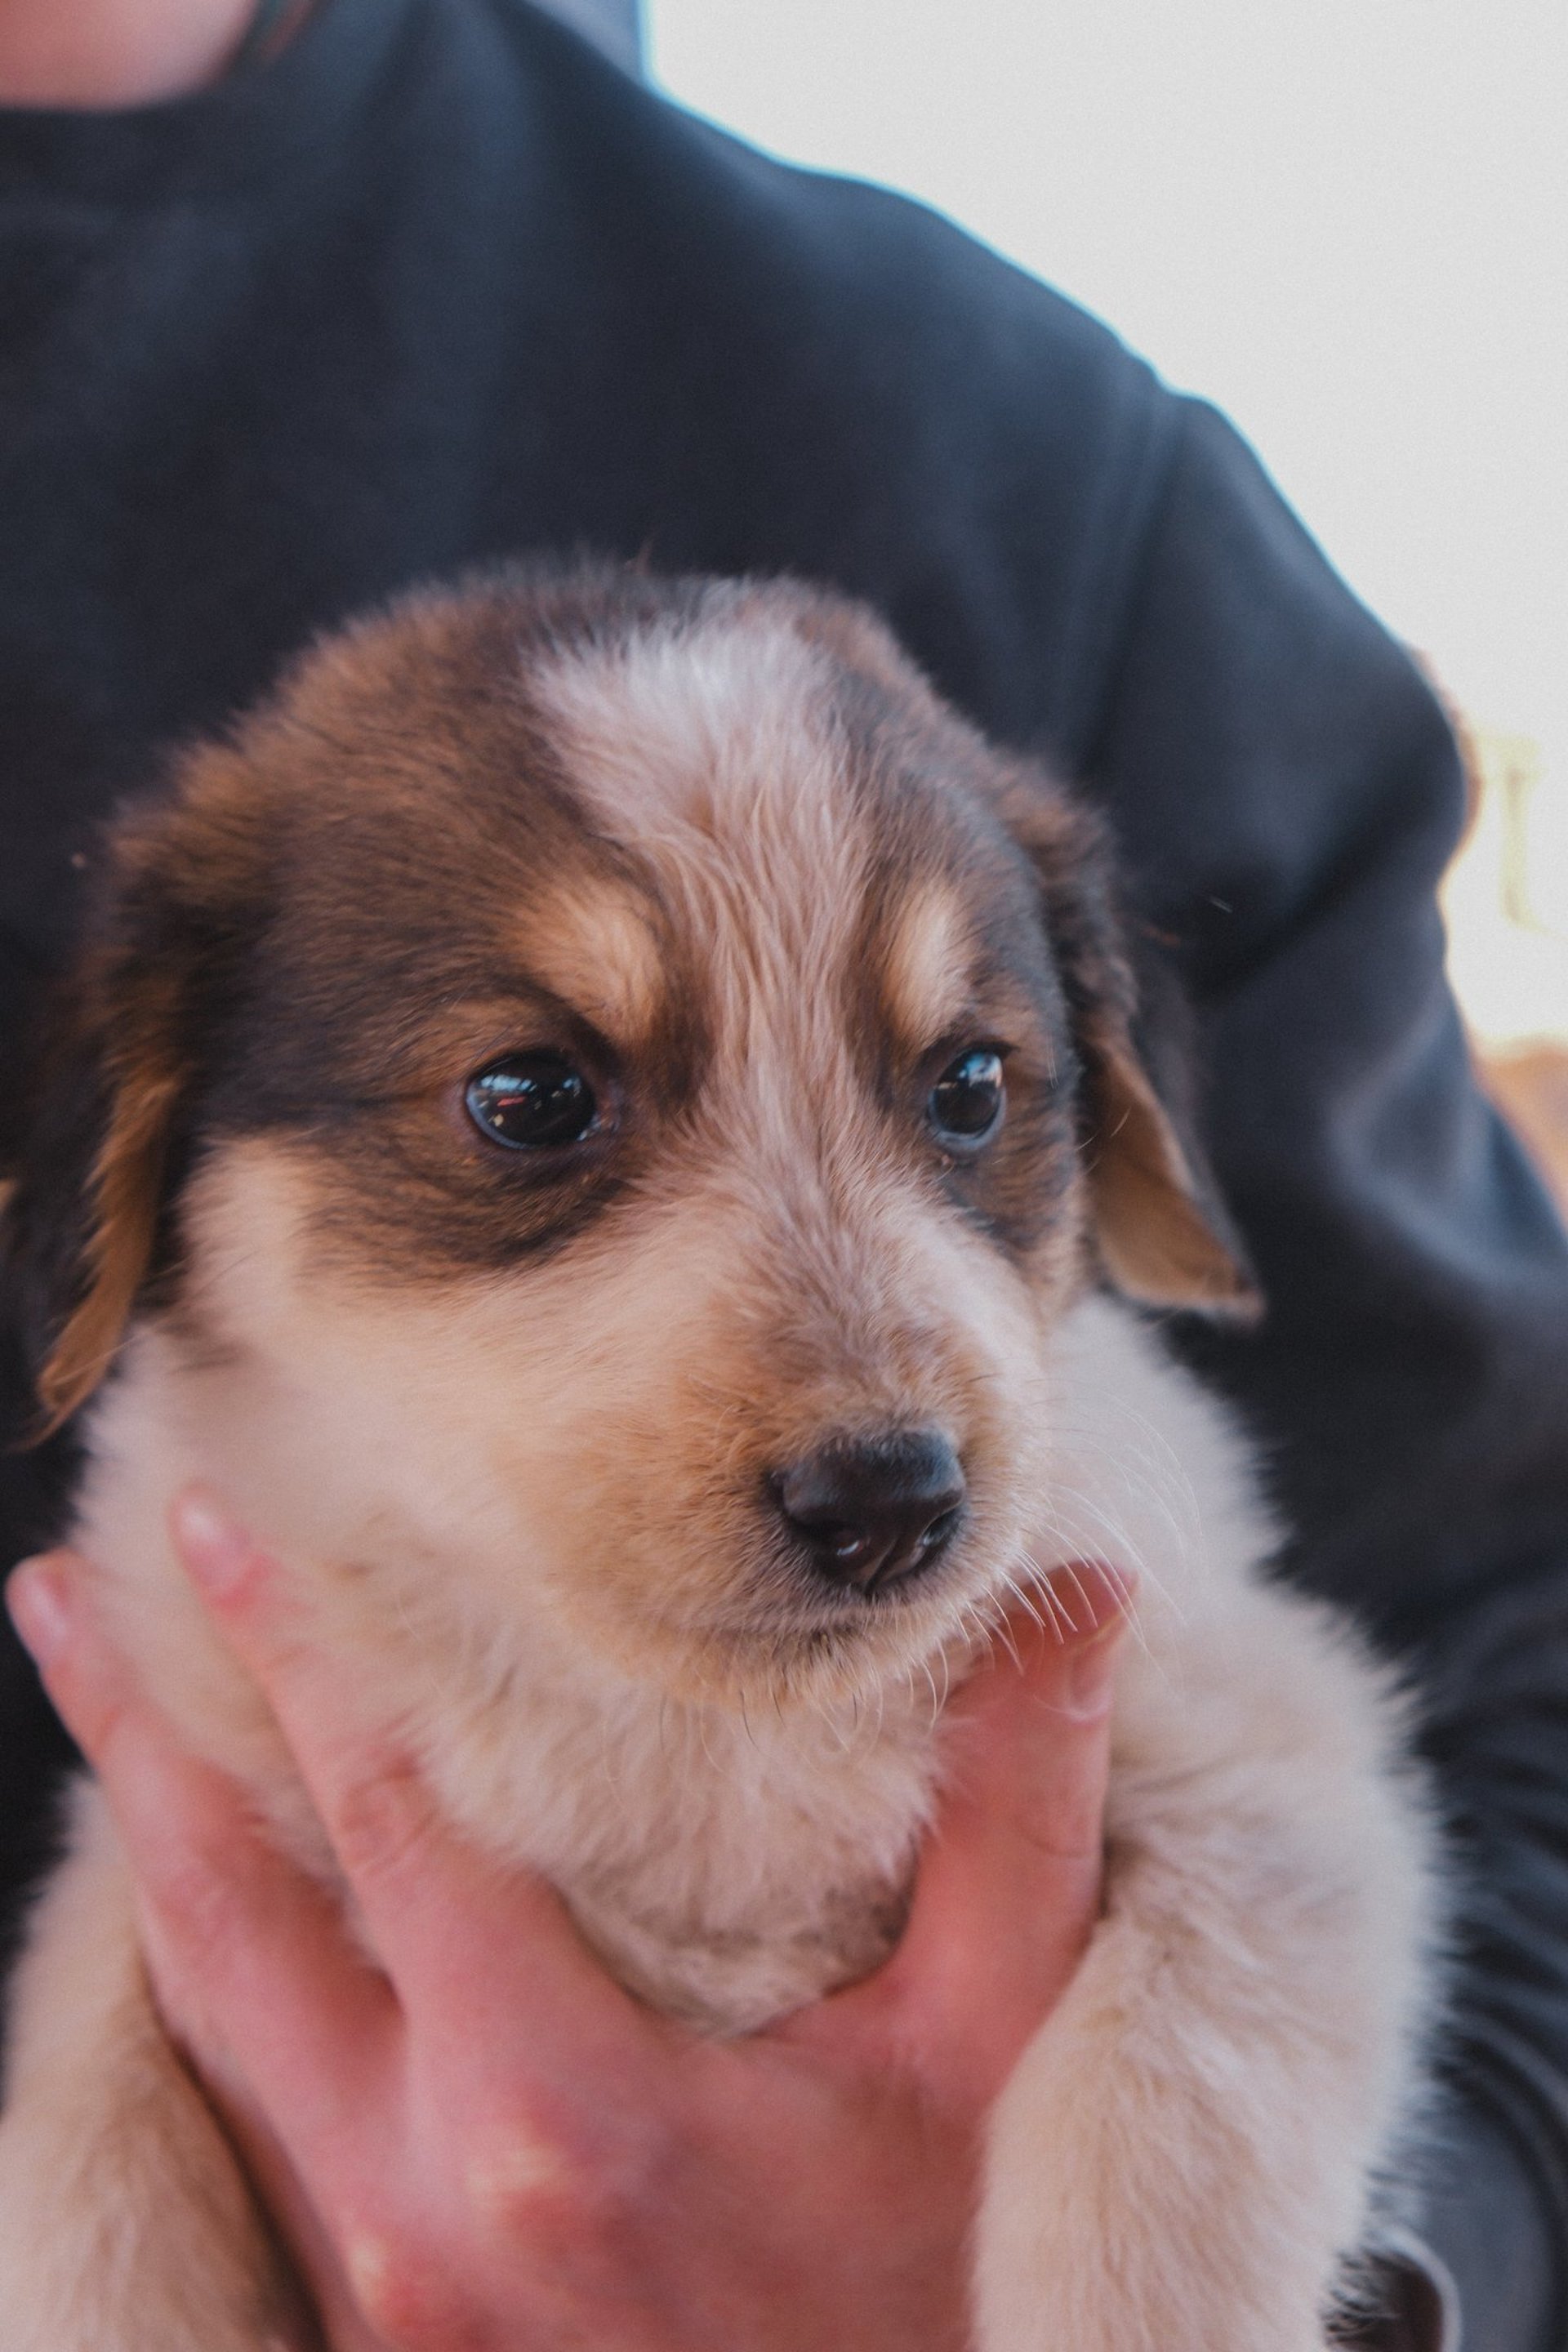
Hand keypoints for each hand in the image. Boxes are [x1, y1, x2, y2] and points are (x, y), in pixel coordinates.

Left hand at [9, 1507, 1128, 2351]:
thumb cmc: (935, 2296)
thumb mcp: (998, 2056)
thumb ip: (1020, 1820)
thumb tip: (1076, 1600)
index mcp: (555, 2103)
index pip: (386, 1821)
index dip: (297, 1659)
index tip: (219, 1529)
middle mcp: (420, 2190)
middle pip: (225, 1916)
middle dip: (139, 1737)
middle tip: (57, 1592)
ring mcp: (378, 2273)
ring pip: (208, 2022)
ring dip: (144, 1857)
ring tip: (95, 1725)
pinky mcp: (376, 2325)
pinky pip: (242, 2119)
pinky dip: (200, 1988)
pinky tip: (196, 1927)